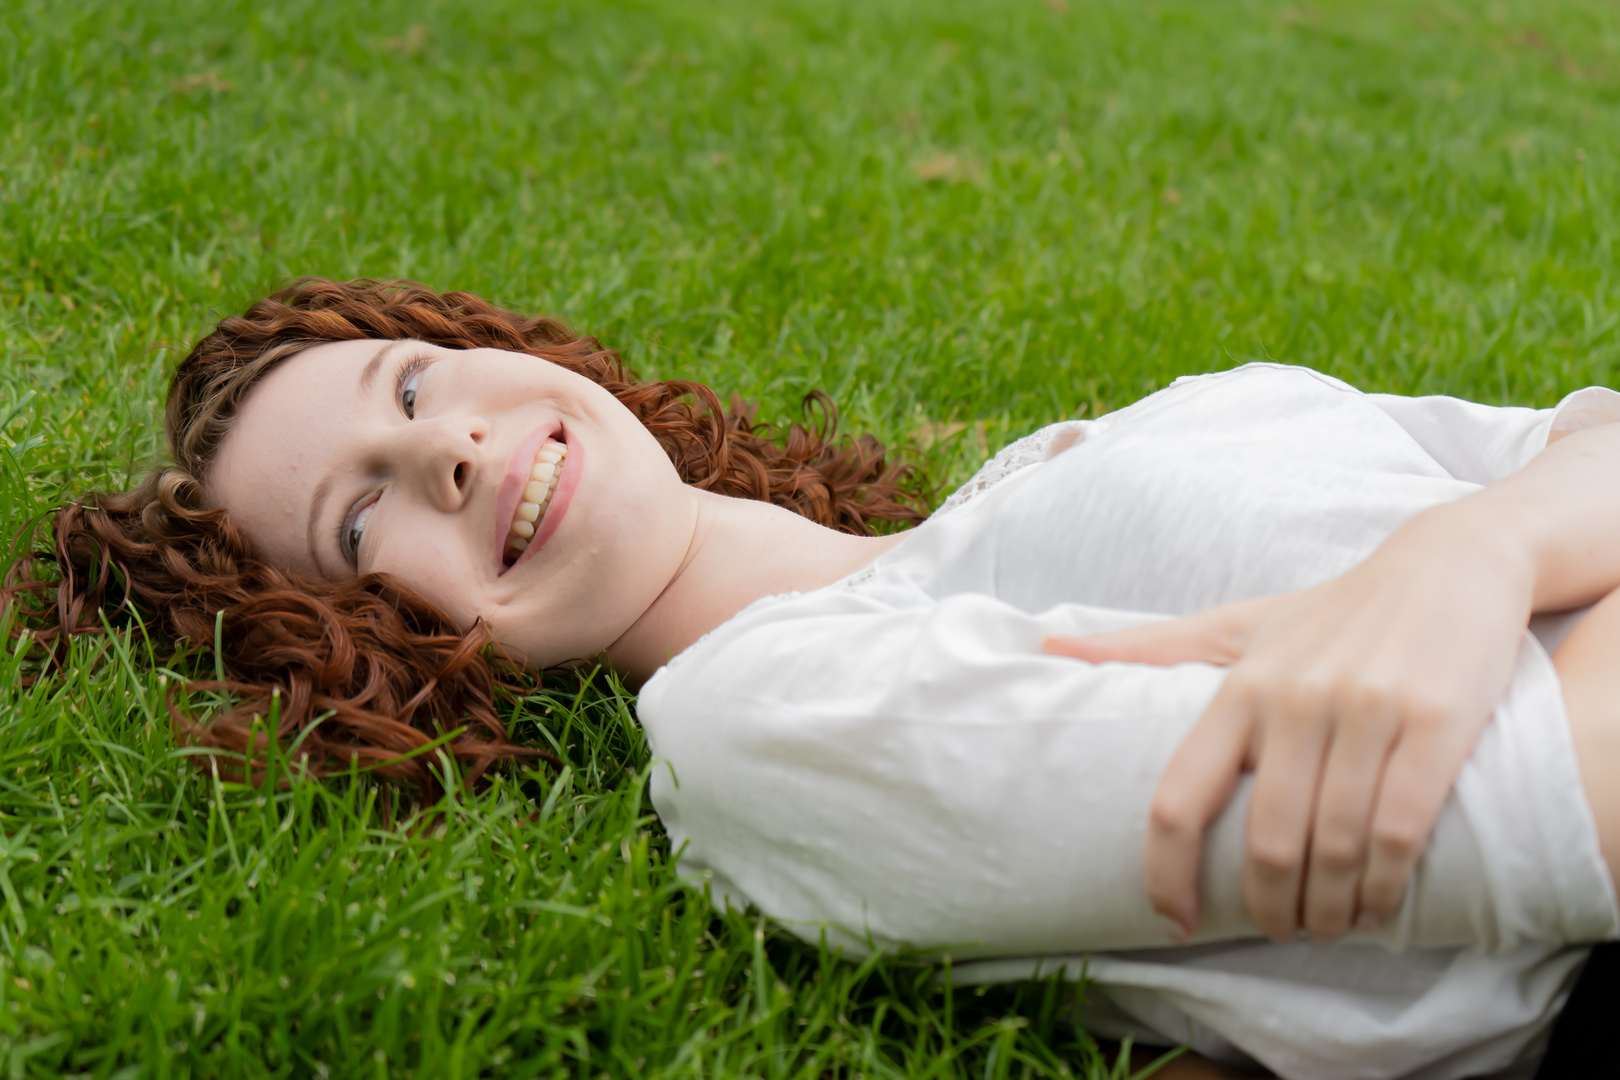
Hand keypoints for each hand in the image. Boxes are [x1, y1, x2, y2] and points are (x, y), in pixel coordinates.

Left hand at [1045, 504, 1536, 941]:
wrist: (1450, 564)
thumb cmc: (1332, 611)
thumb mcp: (1237, 624)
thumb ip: (1149, 648)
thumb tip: (1049, 650)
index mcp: (1238, 688)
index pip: (1179, 797)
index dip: (1166, 872)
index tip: (1171, 919)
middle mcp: (1294, 699)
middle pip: (1264, 840)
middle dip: (1267, 906)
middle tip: (1276, 930)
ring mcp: (1364, 711)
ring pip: (1334, 845)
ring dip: (1329, 908)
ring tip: (1327, 926)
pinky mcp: (1434, 721)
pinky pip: (1399, 829)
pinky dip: (1384, 885)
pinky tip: (1377, 904)